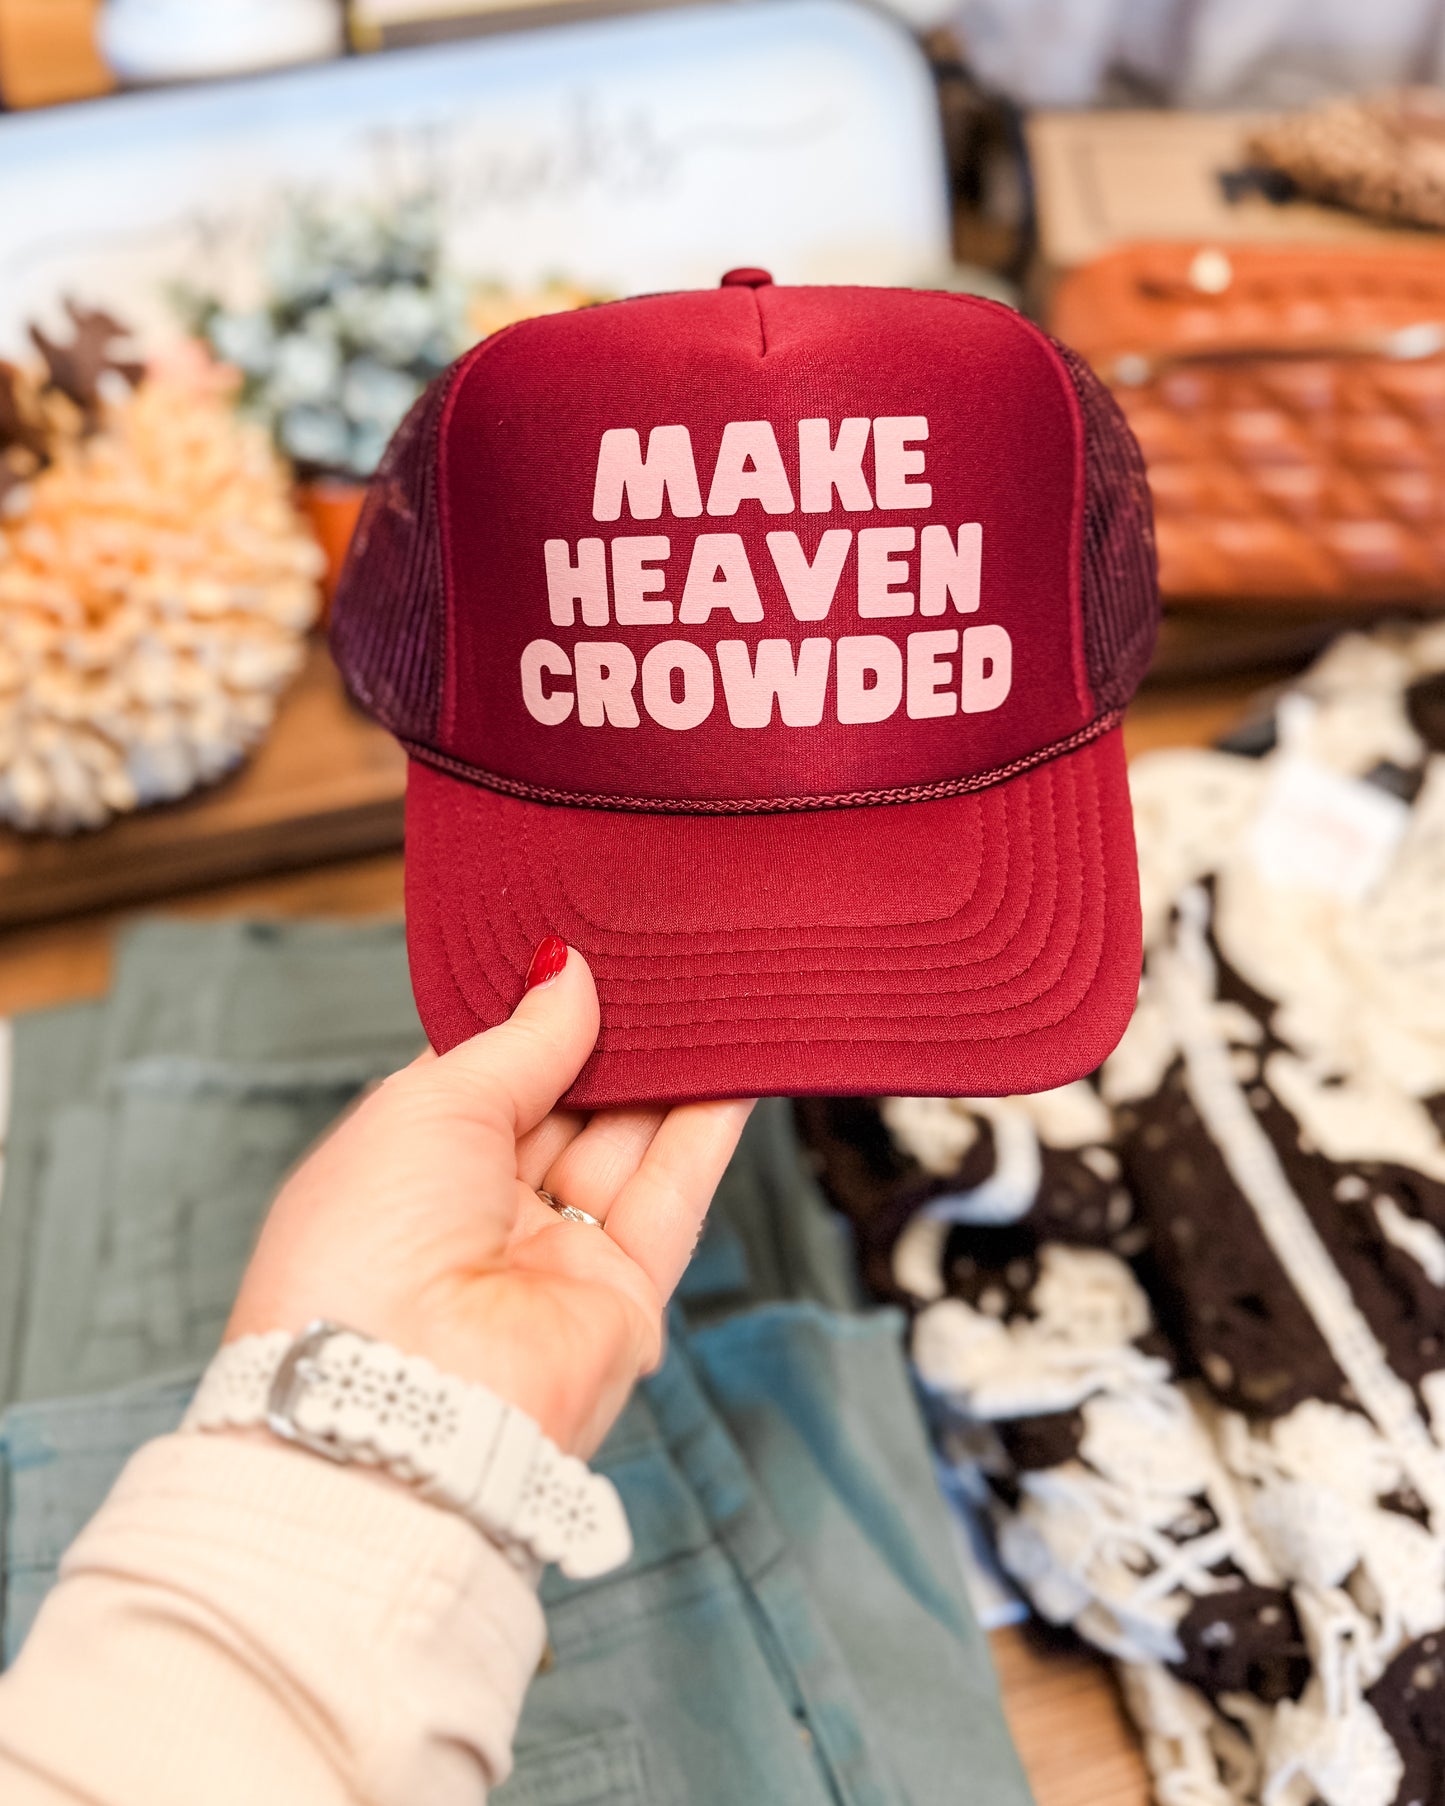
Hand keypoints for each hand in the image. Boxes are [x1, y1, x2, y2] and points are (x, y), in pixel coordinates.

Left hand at [228, 941, 753, 1456]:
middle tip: (662, 961)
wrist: (399, 1403)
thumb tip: (568, 973)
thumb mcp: (429, 1106)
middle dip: (613, 1037)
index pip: (492, 1072)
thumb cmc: (366, 1250)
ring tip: (714, 992)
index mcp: (411, 1166)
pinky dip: (710, 1128)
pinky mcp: (623, 1296)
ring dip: (671, 1072)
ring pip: (630, 1143)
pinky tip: (739, 1063)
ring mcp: (555, 1256)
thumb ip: (519, 1040)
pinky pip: (674, 1194)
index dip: (539, 1013)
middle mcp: (481, 1213)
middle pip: (569, 1105)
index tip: (589, 948)